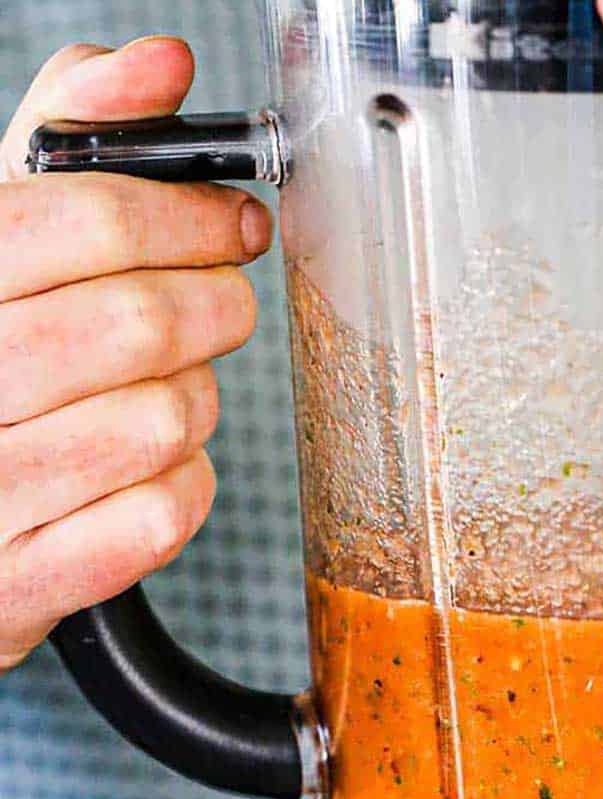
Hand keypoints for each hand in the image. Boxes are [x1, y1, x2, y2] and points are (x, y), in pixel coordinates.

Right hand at [0, 37, 271, 672]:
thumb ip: (66, 140)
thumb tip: (156, 64)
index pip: (82, 221)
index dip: (187, 215)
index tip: (235, 220)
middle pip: (137, 323)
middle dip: (212, 305)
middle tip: (224, 301)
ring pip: (163, 421)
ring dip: (197, 399)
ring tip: (171, 390)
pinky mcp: (21, 583)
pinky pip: (162, 514)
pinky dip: (184, 484)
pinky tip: (151, 467)